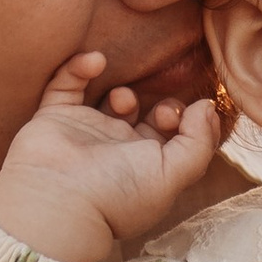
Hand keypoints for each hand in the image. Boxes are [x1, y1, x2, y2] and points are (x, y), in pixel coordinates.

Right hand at [0, 49, 223, 261]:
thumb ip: (199, 142)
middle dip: (161, 106)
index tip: (176, 120)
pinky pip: (66, 84)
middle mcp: (119, 151)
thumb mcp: (173, 174)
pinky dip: (79, 67)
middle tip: (159, 111)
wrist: (57, 199)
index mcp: (148, 169)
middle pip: (149, 116)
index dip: (185, 122)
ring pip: (111, 100)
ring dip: (125, 93)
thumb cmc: (118, 192)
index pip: (176, 139)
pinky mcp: (54, 118)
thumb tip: (206, 107)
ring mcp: (86, 133)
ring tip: (123, 100)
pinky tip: (94, 61)